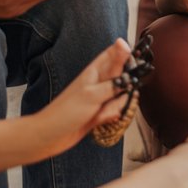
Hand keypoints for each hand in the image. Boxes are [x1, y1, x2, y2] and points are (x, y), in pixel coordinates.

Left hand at [34, 39, 133, 158]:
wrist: (51, 136)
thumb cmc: (66, 112)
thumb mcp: (93, 93)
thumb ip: (114, 75)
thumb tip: (126, 51)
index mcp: (95, 71)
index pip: (116, 53)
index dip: (127, 55)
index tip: (135, 66)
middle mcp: (99, 82)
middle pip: (125, 77)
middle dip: (125, 89)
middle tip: (114, 96)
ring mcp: (100, 97)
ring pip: (123, 96)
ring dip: (116, 106)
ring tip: (101, 112)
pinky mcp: (101, 111)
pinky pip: (116, 111)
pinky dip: (111, 116)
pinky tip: (100, 120)